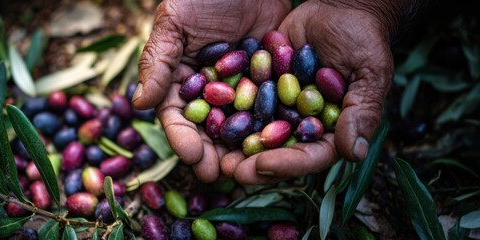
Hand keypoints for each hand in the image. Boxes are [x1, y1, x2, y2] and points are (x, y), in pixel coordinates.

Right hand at [132, 0, 291, 181]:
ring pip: (239, 128)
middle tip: (220, 174)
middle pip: (207, 132)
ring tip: (249, 170)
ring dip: (242, 152)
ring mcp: (240, 90)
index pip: (177, 117)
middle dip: (212, 155)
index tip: (192, 156)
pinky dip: (274, 129)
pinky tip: (281, 147)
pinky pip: (271, 111)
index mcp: (179, 81)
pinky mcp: (269, 84)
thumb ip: (158, 61)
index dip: (182, 139)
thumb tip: (139, 103)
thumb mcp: (175, 21)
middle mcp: (208, 92)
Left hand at [223, 0, 399, 183]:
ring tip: (209, 153)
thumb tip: (354, 152)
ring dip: (232, 144)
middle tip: (229, 170)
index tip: (263, 165)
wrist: (339, 9)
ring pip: (254, 132)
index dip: (288, 164)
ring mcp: (279, 107)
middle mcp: (301, 124)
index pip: (310, 156)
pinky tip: (203, 116)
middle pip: (277, 152)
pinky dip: (224, 109)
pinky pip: (241, 101)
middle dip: (252, 163)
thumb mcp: (370, 73)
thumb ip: (363, 112)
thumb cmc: (364, 40)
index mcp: (331, 131)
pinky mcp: (261, 87)